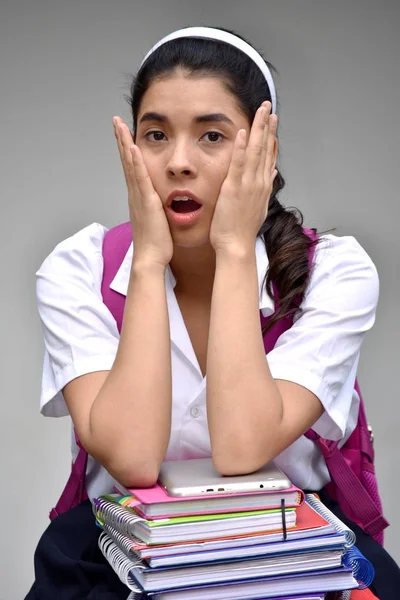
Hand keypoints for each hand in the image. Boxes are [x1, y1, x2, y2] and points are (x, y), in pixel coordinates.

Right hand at [113, 116, 172, 268]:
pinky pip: (140, 178)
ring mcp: (138, 196)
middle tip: (116, 121)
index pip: (132, 168)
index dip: (128, 149)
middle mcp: (135, 194)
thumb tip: (163, 203)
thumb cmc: (157, 243)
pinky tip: (133, 147)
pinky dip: (135, 162)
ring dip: (124, 143)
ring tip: (119, 125)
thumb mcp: (159, 220)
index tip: (125, 133)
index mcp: (139, 197)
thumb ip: (159, 208)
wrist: (151, 258)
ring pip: (129, 165)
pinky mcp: (146, 202)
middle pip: (126, 161)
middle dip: (121, 139)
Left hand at [209, 102, 277, 253]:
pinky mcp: (235, 188)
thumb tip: (270, 172)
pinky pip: (239, 163)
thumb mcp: (257, 206)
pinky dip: (242, 146)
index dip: (271, 137)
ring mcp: (249, 184)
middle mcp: (260, 182)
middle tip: (268, 107)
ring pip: (256, 151)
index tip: (273, 122)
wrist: (236, 245)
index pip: (269, 156)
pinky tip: (244, 131)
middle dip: (267, 126)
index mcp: (263, 186)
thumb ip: (264, 187)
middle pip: (266, 148)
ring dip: (259, 129)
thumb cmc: (242, 230)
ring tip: (261, 111)